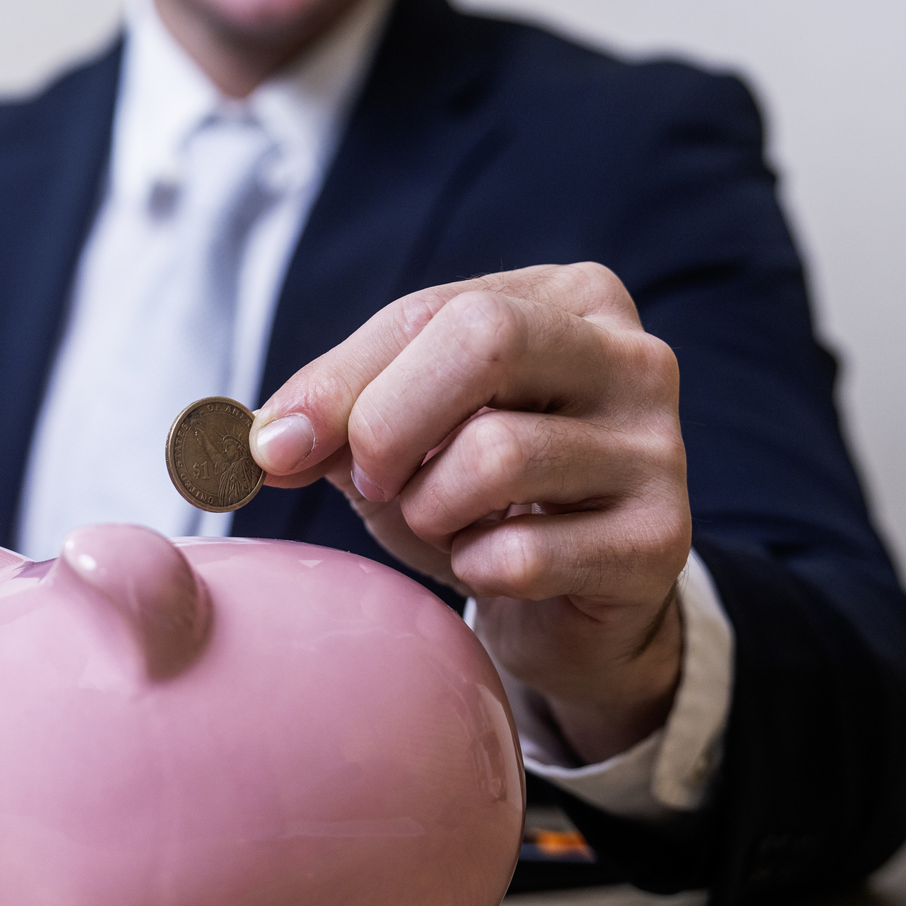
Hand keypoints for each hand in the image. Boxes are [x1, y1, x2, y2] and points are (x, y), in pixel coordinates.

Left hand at [249, 263, 689, 764]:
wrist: (575, 606)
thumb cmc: (481, 501)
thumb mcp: (396, 441)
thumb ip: (324, 420)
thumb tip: (245, 443)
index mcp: (568, 299)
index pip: (429, 310)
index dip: (335, 383)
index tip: (270, 448)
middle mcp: (632, 356)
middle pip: (482, 340)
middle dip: (387, 423)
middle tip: (370, 482)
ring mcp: (658, 448)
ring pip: (496, 454)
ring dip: (429, 510)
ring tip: (441, 526)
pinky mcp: (660, 541)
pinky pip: (523, 553)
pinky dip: (477, 570)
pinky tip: (493, 568)